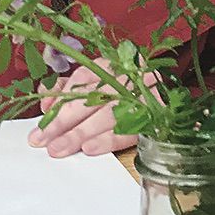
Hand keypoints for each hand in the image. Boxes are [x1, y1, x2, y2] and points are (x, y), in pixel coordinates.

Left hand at [28, 61, 151, 157]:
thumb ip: (68, 91)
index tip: (42, 117)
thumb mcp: (96, 87)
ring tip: (60, 148)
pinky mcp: (156, 118)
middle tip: (44, 140)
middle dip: (64, 121)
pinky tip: (90, 148)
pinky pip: (130, 130)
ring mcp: (144, 97)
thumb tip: (45, 104)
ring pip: (108, 114)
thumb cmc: (124, 97)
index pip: (83, 78)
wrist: (171, 104)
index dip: (61, 97)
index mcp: (113, 66)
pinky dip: (108, 140)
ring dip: (81, 133)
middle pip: (92, 97)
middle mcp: (128, 77)